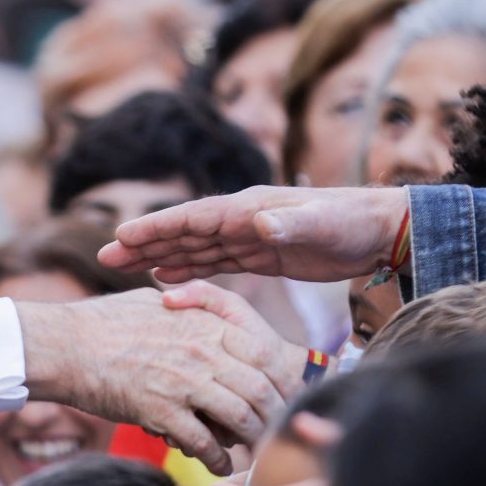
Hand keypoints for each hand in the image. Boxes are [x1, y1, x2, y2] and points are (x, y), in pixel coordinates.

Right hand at [15, 284, 292, 475]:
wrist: (64, 346)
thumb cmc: (104, 322)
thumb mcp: (156, 302)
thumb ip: (190, 310)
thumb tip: (206, 317)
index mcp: (207, 323)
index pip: (265, 355)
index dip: (281, 382)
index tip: (282, 398)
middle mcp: (204, 350)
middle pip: (262, 391)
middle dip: (273, 417)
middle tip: (274, 433)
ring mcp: (185, 381)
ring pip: (240, 419)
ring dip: (250, 441)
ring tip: (251, 452)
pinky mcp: (162, 411)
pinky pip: (204, 443)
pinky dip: (216, 459)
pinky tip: (219, 465)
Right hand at [100, 186, 411, 285]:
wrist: (380, 230)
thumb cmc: (353, 224)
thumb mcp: (323, 225)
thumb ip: (291, 225)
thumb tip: (258, 222)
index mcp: (250, 208)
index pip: (194, 218)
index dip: (158, 227)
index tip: (123, 236)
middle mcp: (243, 218)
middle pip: (184, 231)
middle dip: (145, 242)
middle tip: (105, 255)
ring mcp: (249, 236)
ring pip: (194, 247)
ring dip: (159, 255)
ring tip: (123, 268)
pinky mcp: (261, 254)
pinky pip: (215, 262)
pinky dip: (187, 268)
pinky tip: (165, 277)